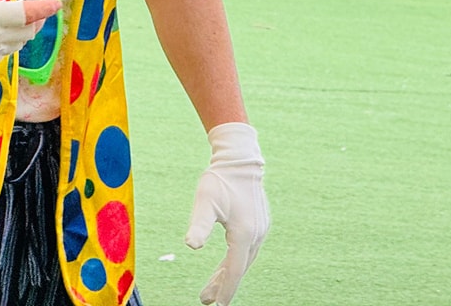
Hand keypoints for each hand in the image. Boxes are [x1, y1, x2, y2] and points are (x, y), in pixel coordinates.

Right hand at [0, 0, 60, 70]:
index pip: (26, 13)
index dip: (44, 8)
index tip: (57, 3)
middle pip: (27, 31)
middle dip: (35, 19)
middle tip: (33, 9)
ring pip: (18, 43)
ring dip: (22, 31)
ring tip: (13, 19)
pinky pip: (5, 53)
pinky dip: (7, 42)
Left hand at [185, 122, 269, 304]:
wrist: (239, 158)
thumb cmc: (220, 179)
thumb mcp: (205, 200)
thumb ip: (199, 223)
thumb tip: (191, 245)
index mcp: (243, 235)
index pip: (233, 270)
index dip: (224, 290)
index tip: (215, 305)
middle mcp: (255, 235)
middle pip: (238, 267)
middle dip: (223, 285)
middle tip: (206, 299)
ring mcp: (260, 229)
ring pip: (243, 259)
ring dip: (228, 273)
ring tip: (213, 285)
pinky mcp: (259, 223)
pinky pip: (247, 249)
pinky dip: (236, 259)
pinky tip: (227, 262)